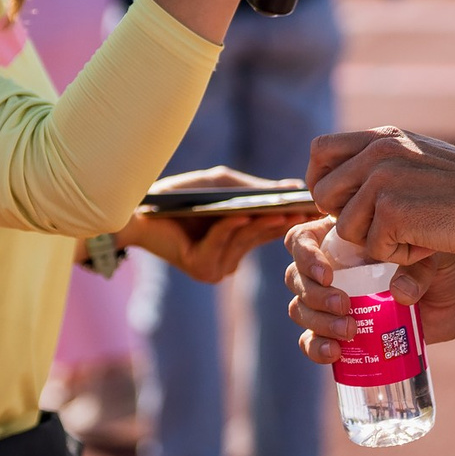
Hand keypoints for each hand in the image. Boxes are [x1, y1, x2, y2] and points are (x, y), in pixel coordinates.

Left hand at [113, 167, 303, 284]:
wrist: (137, 210)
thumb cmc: (181, 195)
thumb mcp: (223, 186)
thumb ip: (256, 189)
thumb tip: (294, 187)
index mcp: (240, 238)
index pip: (273, 226)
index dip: (294, 216)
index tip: (316, 206)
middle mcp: (233, 255)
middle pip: (264, 234)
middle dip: (284, 220)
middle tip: (306, 208)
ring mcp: (220, 265)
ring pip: (245, 241)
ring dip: (257, 223)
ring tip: (279, 208)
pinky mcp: (203, 269)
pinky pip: (220, 245)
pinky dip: (227, 229)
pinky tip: (237, 215)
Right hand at [282, 217, 454, 362]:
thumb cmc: (441, 264)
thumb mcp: (431, 256)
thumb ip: (416, 269)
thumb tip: (400, 294)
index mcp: (342, 238)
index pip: (301, 239)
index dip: (305, 256)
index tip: (328, 275)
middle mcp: (331, 267)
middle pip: (295, 277)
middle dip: (315, 295)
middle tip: (345, 305)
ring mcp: (332, 300)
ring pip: (300, 308)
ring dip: (317, 322)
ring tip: (349, 330)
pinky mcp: (340, 329)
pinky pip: (312, 340)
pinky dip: (315, 347)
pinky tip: (334, 353)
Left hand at [308, 126, 454, 261]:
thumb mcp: (421, 157)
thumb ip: (384, 161)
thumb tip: (343, 179)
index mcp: (383, 136)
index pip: (319, 151)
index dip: (321, 182)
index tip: (342, 204)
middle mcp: (378, 151)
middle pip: (322, 194)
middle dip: (346, 220)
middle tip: (385, 227)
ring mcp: (383, 179)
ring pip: (345, 229)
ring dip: (378, 242)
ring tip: (417, 233)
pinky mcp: (392, 212)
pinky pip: (374, 250)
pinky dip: (401, 257)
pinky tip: (429, 242)